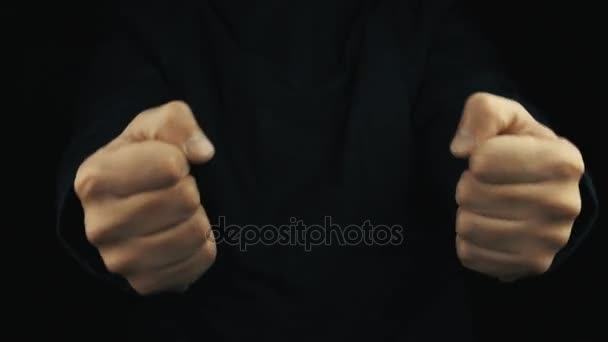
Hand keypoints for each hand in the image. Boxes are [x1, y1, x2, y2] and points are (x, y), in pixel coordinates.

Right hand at [75, 101, 216, 294]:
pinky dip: (202, 245)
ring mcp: (119, 261)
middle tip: (175, 190)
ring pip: (195, 233)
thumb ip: (176, 123)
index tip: (168, 164)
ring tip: (178, 212)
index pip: (171, 165)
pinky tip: (182, 233)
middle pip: (186, 200)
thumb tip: (203, 152)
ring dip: (197, 217)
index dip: (180, 159)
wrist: (127, 203)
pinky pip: (200, 261)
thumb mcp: (153, 126)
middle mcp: (99, 226)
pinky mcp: (144, 283)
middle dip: (190, 189)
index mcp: (94, 179)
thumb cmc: (142, 158)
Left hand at [450, 93, 583, 280]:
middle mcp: (566, 204)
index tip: (490, 158)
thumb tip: (462, 148)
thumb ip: (483, 112)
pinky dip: (467, 240)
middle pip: (471, 194)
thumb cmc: (517, 149)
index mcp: (564, 160)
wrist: (538, 191)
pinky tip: (488, 228)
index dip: (476, 156)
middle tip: (485, 185)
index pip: (482, 159)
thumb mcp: (505, 118)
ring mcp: (550, 240)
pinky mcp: (530, 265)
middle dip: (468, 185)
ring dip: (466, 212)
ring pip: (467, 226)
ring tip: (487, 205)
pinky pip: (468, 254)